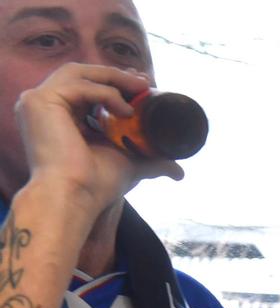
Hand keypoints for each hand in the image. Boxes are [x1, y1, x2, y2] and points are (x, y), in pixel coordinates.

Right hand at [16, 63, 176, 222]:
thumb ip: (150, 160)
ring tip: (141, 88)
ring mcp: (37, 102)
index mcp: (58, 115)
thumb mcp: (128, 163)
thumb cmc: (96, 185)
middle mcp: (44, 105)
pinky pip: (80, 86)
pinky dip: (106, 93)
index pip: (85, 87)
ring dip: (113, 78)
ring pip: (79, 74)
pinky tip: (125, 111)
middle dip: (115, 76)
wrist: (76, 196)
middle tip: (144, 82)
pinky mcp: (40, 102)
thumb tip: (178, 171)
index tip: (142, 85)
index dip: (113, 82)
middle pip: (81, 75)